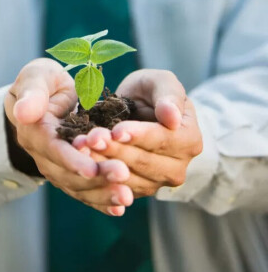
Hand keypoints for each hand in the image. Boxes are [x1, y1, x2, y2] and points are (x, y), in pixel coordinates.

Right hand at [4, 58, 133, 215]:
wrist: (45, 95)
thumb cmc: (42, 80)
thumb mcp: (36, 77)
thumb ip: (31, 93)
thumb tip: (23, 112)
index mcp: (34, 131)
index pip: (53, 150)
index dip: (72, 160)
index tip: (92, 169)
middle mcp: (43, 154)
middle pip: (68, 173)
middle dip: (95, 179)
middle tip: (123, 177)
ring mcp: (56, 166)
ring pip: (78, 186)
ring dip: (102, 193)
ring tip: (126, 196)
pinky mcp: (70, 172)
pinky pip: (84, 190)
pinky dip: (100, 201)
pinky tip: (119, 208)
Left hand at [73, 69, 202, 198]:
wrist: (141, 109)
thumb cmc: (153, 91)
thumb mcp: (161, 82)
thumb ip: (169, 95)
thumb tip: (172, 117)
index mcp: (190, 140)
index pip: (164, 140)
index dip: (139, 136)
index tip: (116, 130)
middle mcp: (178, 167)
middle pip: (144, 162)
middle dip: (115, 150)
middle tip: (91, 138)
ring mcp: (158, 182)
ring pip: (128, 178)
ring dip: (103, 163)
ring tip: (82, 147)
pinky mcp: (137, 190)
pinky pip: (117, 188)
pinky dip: (98, 175)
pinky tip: (82, 160)